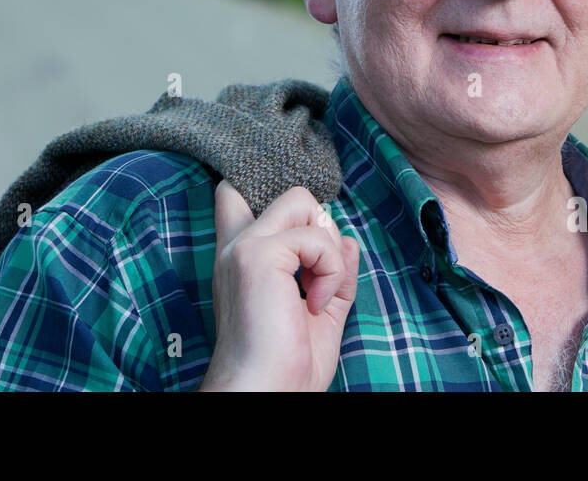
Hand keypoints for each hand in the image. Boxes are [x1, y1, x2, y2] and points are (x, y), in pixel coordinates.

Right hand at [198, 180, 359, 390]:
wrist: (267, 392)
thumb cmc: (288, 364)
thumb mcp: (321, 310)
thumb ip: (333, 271)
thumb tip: (349, 240)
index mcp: (245, 261)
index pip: (237, 199)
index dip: (271, 196)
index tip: (301, 239)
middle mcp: (238, 247)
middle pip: (295, 197)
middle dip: (325, 231)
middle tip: (320, 278)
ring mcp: (246, 247)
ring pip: (306, 204)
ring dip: (330, 252)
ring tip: (318, 294)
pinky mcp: (260, 254)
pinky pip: (317, 238)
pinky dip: (332, 270)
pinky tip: (315, 303)